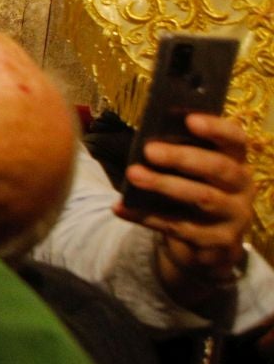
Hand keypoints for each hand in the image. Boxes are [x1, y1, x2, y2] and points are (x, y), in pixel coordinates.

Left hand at [117, 113, 255, 309]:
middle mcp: (242, 187)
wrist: (206, 244)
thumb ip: (179, 153)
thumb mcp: (192, 172)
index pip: (236, 139)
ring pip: (202, 197)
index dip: (216, 128)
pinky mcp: (219, 242)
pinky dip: (146, 216)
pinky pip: (179, 227)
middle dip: (183, 157)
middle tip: (149, 150)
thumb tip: (147, 137)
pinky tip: (121, 207)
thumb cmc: (193, 191)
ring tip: (133, 174)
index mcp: (236, 161)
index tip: (189, 119)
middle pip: (218, 168)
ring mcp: (234, 217)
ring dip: (164, 184)